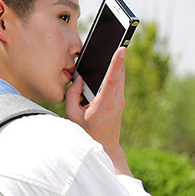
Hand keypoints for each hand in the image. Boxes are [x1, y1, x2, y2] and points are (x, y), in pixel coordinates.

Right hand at [65, 47, 131, 175]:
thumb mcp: (72, 116)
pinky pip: (117, 83)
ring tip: (103, 62)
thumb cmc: (86, 134)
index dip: (116, 62)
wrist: (104, 149)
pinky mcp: (120, 102)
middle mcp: (116, 101)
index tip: (122, 48)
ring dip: (112, 68)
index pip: (112, 79)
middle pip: (119, 73)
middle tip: (109, 46)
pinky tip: (101, 77)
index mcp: (104, 104)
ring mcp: (120, 102)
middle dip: (114, 60)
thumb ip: (72, 95)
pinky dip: (111, 77)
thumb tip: (78, 79)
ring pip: (120, 77)